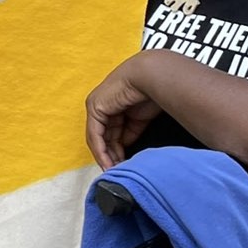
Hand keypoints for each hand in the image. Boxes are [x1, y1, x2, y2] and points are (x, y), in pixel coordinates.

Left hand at [85, 52, 163, 170]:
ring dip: (106, 156)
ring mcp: (97, 106)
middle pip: (105, 137)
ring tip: (114, 171)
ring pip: (98, 138)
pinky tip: (108, 163)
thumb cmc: (152, 91)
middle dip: (112, 156)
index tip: (123, 164)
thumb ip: (131, 131)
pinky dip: (100, 150)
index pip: (112, 132)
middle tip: (118, 171)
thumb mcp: (139, 118)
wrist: (151, 76)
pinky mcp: (95, 108)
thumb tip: (127, 145)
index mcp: (114, 105)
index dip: (117, 150)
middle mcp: (103, 105)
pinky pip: (95, 135)